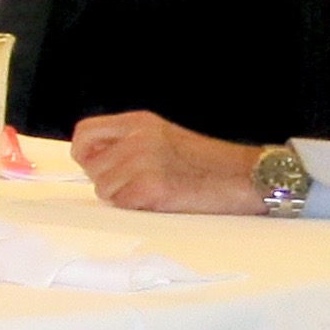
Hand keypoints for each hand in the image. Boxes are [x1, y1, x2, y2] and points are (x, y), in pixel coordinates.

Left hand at [67, 112, 269, 214]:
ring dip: (124, 197)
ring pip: (104, 189)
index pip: (84, 133)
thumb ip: (128, 142)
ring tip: (156, 190)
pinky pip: (122, 204)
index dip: (85, 153)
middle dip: (108, 180)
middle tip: (138, 183)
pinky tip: (162, 199)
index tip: (97, 165)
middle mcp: (138, 138)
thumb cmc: (207, 163)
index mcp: (139, 122)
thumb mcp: (163, 136)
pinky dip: (138, 207)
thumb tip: (93, 160)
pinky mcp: (151, 187)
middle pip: (91, 166)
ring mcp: (143, 162)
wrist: (245, 176)